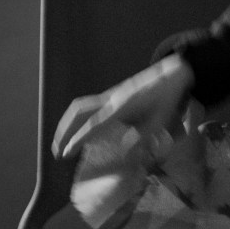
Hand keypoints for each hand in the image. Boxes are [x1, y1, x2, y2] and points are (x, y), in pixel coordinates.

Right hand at [52, 53, 194, 159]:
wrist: (172, 73)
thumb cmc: (167, 99)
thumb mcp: (159, 121)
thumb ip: (141, 138)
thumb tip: (124, 154)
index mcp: (121, 107)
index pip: (93, 125)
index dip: (77, 139)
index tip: (65, 153)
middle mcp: (110, 99)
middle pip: (78, 112)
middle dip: (64, 132)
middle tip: (57, 153)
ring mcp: (109, 95)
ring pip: (79, 106)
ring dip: (67, 124)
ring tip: (62, 143)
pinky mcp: (111, 94)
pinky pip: (87, 105)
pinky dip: (76, 118)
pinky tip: (77, 131)